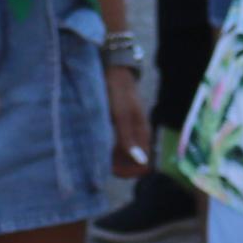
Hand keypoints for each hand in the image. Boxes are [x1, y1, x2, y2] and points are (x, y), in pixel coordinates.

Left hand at [101, 53, 149, 182]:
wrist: (113, 70)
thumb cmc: (118, 91)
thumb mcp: (121, 114)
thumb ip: (128, 137)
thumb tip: (140, 161)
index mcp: (142, 134)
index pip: (144, 166)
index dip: (130, 172)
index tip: (113, 170)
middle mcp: (138, 135)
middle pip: (134, 164)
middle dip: (120, 168)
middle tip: (101, 164)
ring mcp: (129, 131)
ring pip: (125, 156)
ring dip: (114, 161)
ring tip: (97, 155)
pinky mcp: (120, 126)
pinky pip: (119, 147)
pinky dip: (110, 151)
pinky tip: (99, 146)